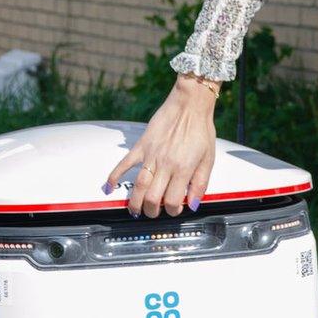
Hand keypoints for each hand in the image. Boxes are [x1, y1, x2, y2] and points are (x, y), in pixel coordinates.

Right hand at [101, 76, 217, 218]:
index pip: (173, 201)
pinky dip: (114, 176)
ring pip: (138, 185)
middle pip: (152, 198)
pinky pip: (124, 163)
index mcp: (183, 168)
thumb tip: (194, 204)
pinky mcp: (142, 145)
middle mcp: (165, 164)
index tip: (174, 209)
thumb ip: (201, 183)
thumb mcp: (209, 159)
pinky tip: (108, 187)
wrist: (189, 105)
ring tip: (135, 210)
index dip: (173, 210)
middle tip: (154, 212)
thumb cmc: (201, 130)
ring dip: (135, 202)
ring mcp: (151, 155)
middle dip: (152, 211)